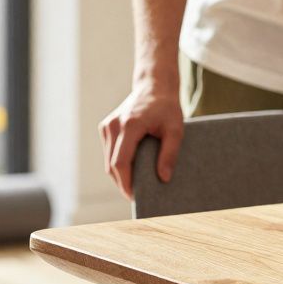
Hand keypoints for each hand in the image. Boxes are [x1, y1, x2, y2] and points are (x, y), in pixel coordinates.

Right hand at [98, 82, 183, 198]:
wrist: (154, 86)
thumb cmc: (167, 108)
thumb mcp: (176, 130)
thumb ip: (170, 153)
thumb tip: (164, 178)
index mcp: (130, 125)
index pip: (120, 162)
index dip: (126, 183)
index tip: (135, 197)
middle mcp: (113, 125)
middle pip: (111, 165)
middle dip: (123, 183)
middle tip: (138, 196)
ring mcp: (107, 126)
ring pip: (108, 160)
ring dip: (119, 175)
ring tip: (136, 185)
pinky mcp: (106, 127)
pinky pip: (109, 152)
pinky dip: (118, 164)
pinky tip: (132, 170)